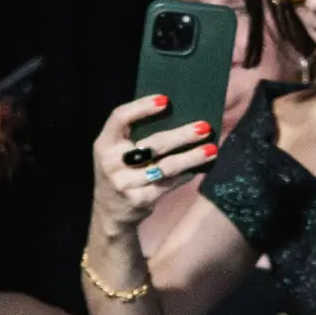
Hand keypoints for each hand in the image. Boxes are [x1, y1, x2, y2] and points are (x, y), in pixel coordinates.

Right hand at [88, 93, 218, 243]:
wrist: (110, 213)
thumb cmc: (120, 171)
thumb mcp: (117, 152)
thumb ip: (134, 135)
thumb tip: (176, 115)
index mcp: (104, 144)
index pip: (119, 117)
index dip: (141, 107)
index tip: (166, 100)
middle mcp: (111, 163)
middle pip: (152, 144)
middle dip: (181, 136)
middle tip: (204, 127)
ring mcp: (124, 184)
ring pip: (166, 166)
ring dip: (191, 157)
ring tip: (211, 149)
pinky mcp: (140, 200)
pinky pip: (169, 183)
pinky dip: (186, 174)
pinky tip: (198, 167)